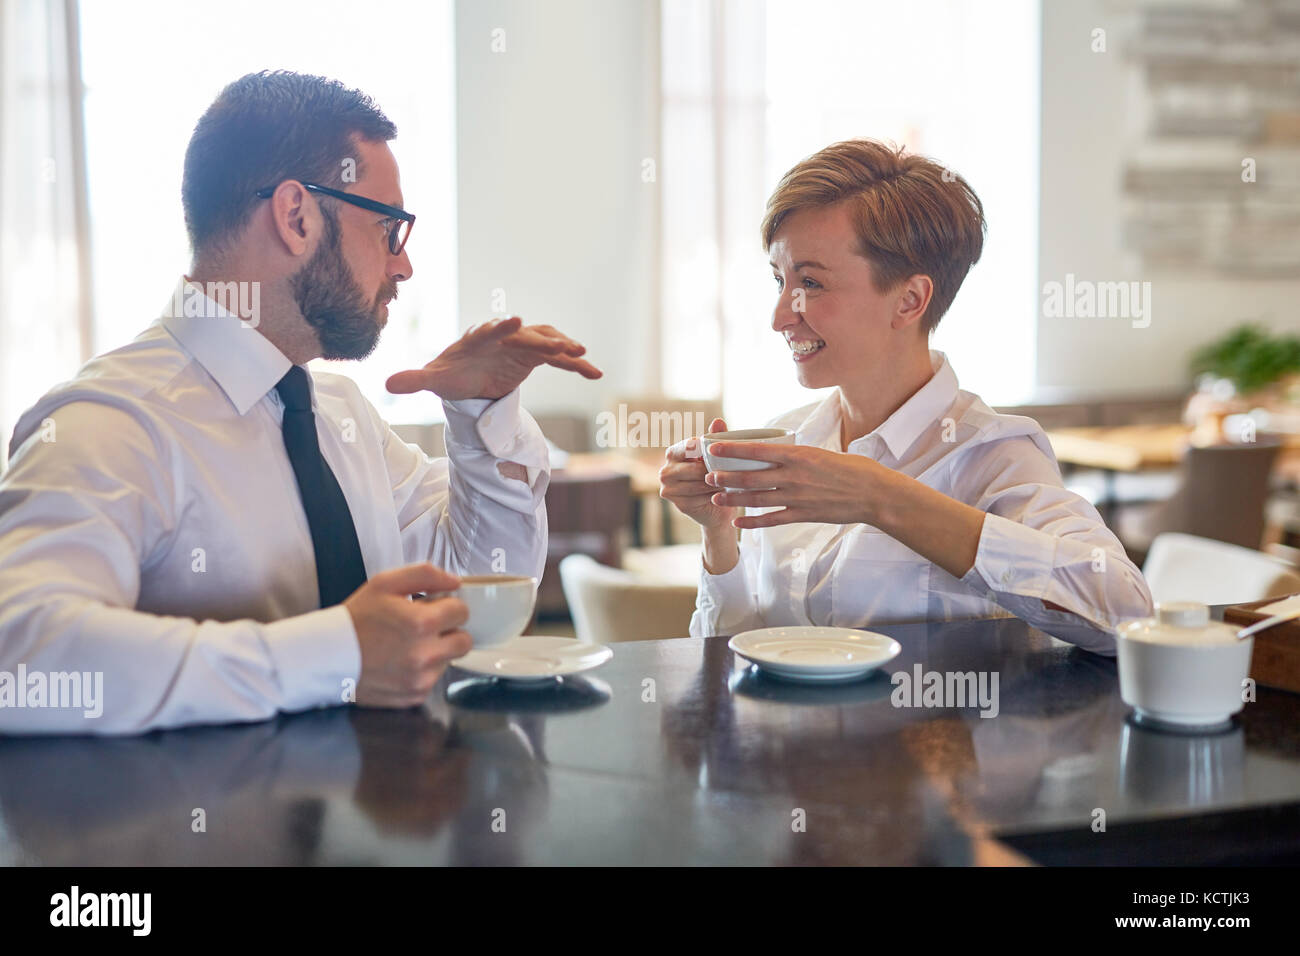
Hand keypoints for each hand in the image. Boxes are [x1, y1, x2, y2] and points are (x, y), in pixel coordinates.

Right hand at [345, 563, 473, 707]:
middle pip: (464, 640)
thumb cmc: (356, 619)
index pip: (462, 612)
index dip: (447, 607)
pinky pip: (434, 680)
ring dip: (436, 652)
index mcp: (421, 624)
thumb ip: (425, 574)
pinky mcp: (414, 696)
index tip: (434, 608)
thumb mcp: (385, 583)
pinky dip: (423, 671)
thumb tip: (455, 582)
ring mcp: (420, 679)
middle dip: (450, 631)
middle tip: (426, 628)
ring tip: (407, 645)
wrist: (327, 656)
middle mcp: (425, 655)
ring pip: (449, 661)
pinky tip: (401, 662)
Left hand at [385, 316, 602, 400]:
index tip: (516, 320)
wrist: (467, 375)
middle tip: (561, 345)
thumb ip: (415, 380)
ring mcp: (523, 345)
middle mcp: (505, 336)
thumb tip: (386, 384)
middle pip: (526, 335)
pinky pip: (559, 360)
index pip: (491, 329)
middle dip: (543, 338)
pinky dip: (576, 365)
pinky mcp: (536, 357)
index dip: (503, 326)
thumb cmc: (450, 374)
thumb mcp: (434, 380)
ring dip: (564, 347)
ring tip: (581, 355)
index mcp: (480, 338)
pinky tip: (596, 373)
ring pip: (547, 342)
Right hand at [659, 418, 736, 530]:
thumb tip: (718, 421)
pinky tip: (719, 496)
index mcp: (673, 452)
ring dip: (715, 485)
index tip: (723, 455)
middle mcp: (666, 469)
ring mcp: (668, 488)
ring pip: (698, 485)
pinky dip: (712, 497)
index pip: (689, 447)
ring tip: (726, 484)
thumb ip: (716, 437)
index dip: (708, 451)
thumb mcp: (717, 455)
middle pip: (695, 469)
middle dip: (714, 472)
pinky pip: (698, 498)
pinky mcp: (676, 503)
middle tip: (729, 474)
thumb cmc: (715, 475)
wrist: (717, 506)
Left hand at [703, 441, 892, 528]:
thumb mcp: (822, 453)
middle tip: (708, 476)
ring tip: (716, 497)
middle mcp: (794, 475)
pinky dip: (753, 522)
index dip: (733, 450)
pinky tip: (738, 522)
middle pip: (751, 476)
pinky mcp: (803, 514)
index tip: (714, 448)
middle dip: (726, 477)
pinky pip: (772, 519)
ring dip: (733, 498)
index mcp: (799, 454)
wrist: (874, 494)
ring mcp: (797, 496)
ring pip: (757, 498)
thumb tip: (779, 453)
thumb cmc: (852, 469)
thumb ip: (798, 455)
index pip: (758, 450)